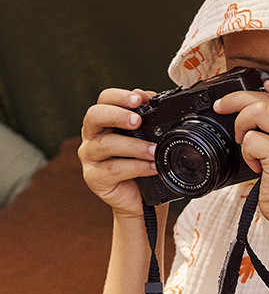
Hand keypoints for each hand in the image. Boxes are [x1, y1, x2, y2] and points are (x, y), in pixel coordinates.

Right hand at [79, 88, 157, 216]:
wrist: (139, 197)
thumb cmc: (141, 163)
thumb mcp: (147, 138)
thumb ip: (146, 118)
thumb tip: (147, 95)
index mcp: (104, 121)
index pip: (104, 100)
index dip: (119, 96)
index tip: (139, 99)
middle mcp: (92, 136)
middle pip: (94, 116)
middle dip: (117, 115)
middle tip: (137, 121)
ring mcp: (90, 157)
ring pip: (106, 144)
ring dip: (133, 146)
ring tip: (153, 150)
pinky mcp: (94, 177)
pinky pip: (113, 169)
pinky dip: (136, 167)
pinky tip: (152, 167)